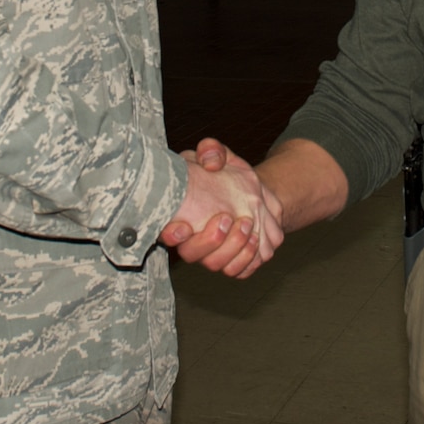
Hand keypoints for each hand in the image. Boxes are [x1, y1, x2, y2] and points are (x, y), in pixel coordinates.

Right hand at [159, 138, 284, 277]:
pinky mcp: (235, 263)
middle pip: (192, 255)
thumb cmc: (228, 176)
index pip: (166, 233)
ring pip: (217, 266)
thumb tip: (210, 163)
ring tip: (248, 224)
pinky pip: (240, 272)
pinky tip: (257, 239)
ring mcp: (213, 254)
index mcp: (180, 216)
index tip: (185, 225)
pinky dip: (250, 259)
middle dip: (211, 240)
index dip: (172, 235)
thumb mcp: (219, 156)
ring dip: (234, 248)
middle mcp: (193, 240)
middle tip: (228, 218)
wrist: (254, 194)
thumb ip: (211, 151)